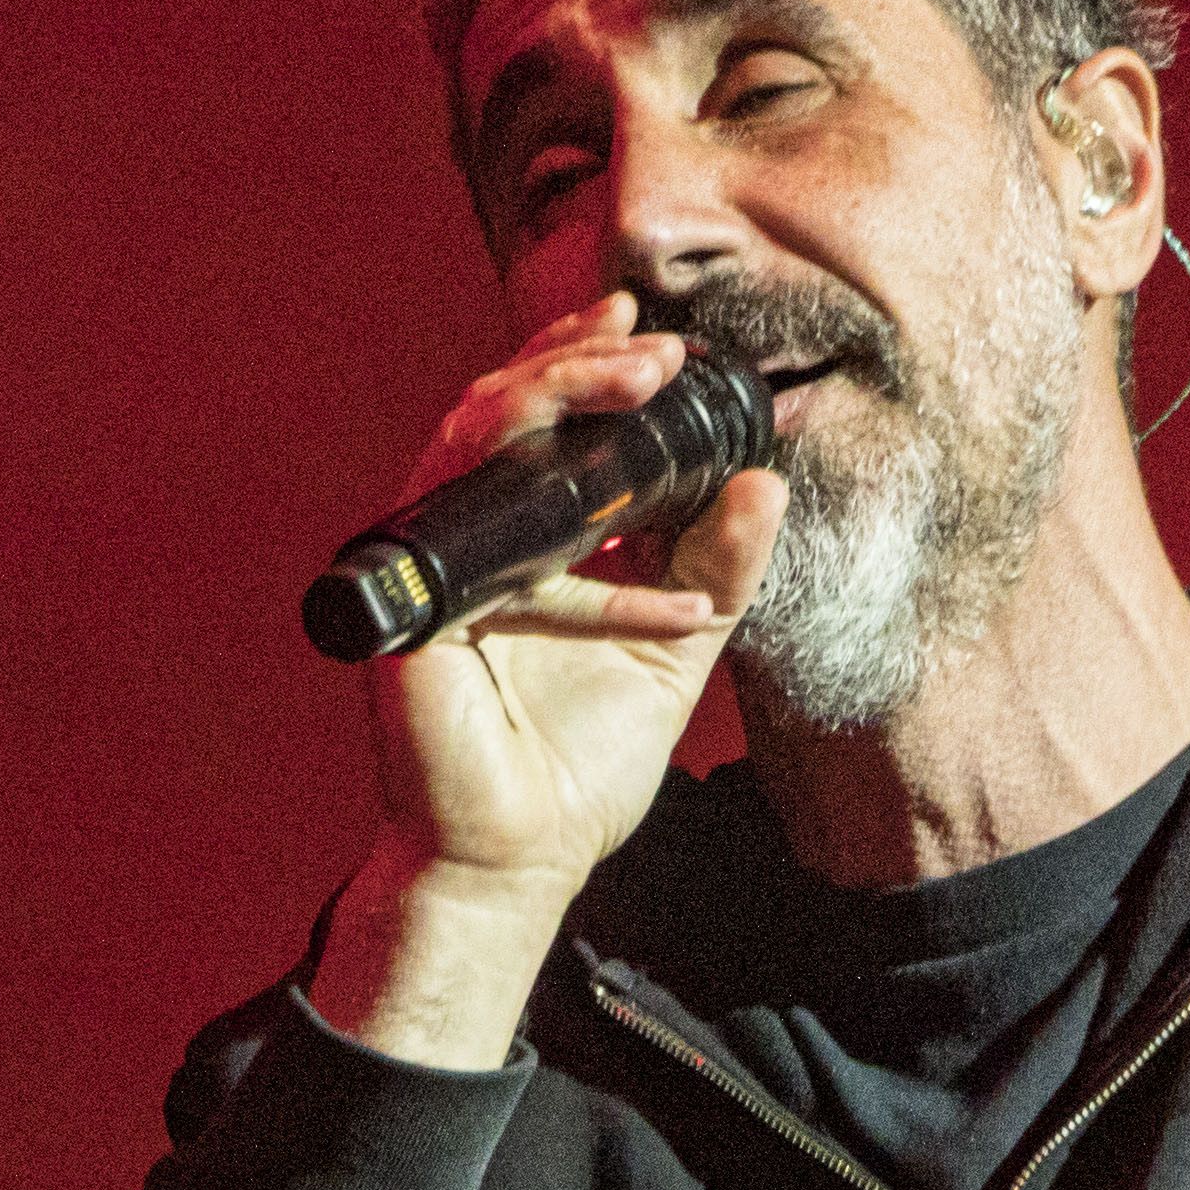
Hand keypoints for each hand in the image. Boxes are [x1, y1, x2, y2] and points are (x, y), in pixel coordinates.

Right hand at [309, 292, 784, 1063]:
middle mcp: (474, 535)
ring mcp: (441, 567)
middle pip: (502, 408)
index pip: (541, 418)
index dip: (584, 360)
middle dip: (576, 360)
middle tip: (654, 348)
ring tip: (634, 375)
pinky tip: (629, 550)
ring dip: (553, 396)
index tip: (655, 333)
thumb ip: (718, 567)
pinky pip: (485, 553)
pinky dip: (565, 551)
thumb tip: (766, 482)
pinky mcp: (423, 617)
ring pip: (474, 441)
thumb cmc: (582, 757)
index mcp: (524, 531)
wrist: (523, 856)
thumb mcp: (676, 645)